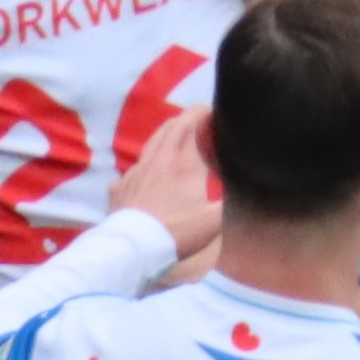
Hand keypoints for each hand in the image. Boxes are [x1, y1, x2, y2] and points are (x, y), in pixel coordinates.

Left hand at [112, 105, 220, 261]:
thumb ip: (228, 204)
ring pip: (150, 143)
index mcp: (183, 163)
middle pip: (170, 129)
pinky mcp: (120, 187)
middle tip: (194, 115)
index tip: (212, 110)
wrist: (134, 248)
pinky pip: (132, 169)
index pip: (192, 126)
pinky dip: (142, 165)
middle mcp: (158, 160)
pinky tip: (141, 172)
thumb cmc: (177, 231)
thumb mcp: (213, 222)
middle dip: (184, 118)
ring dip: (163, 133)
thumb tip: (240, 190)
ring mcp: (136, 172)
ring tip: (171, 131)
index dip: (202, 114)